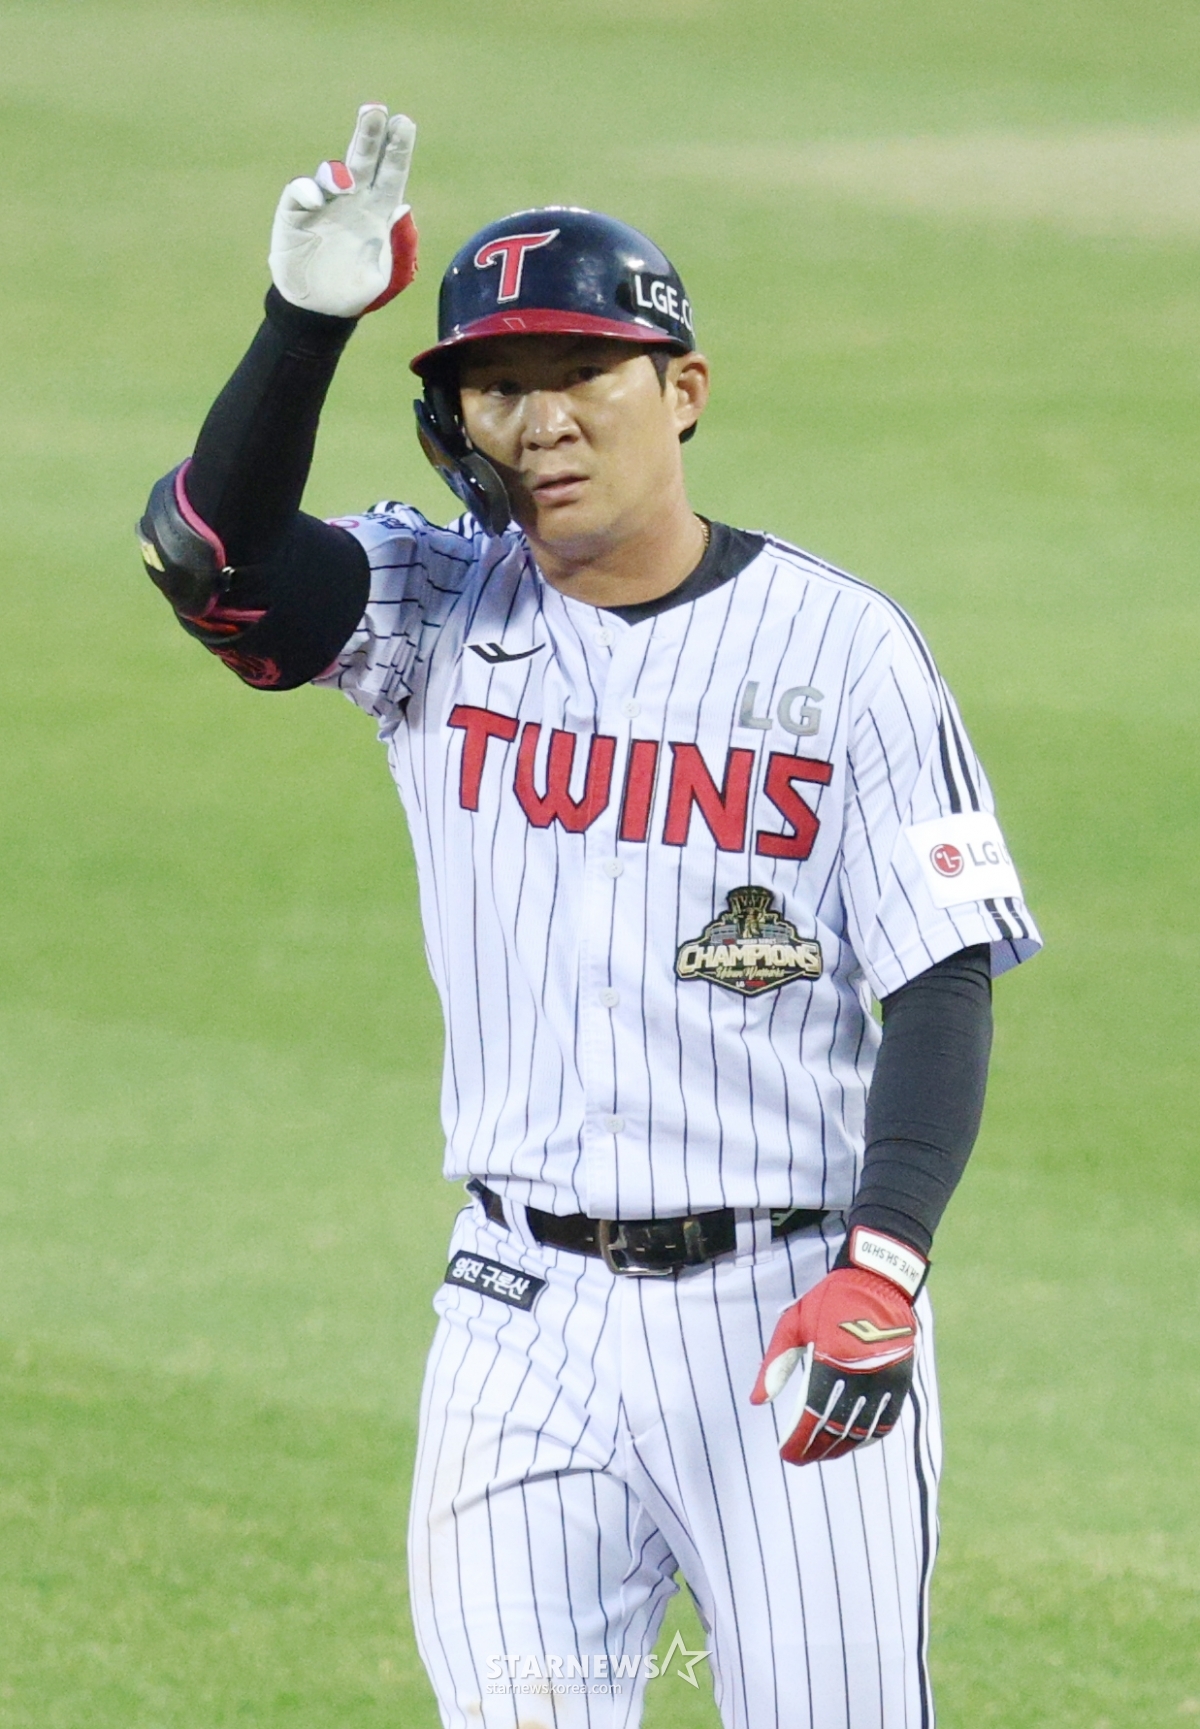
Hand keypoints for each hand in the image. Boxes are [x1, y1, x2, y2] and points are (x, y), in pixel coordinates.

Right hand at [268, 104, 417, 317]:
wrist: (318, 309)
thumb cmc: (354, 290)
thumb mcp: (381, 274)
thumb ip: (394, 246)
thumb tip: (399, 207)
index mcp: (377, 210)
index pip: (391, 173)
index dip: (397, 149)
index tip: (404, 123)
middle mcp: (352, 199)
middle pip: (363, 160)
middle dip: (369, 134)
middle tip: (375, 110)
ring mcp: (323, 203)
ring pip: (331, 173)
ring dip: (338, 169)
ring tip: (345, 179)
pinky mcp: (295, 214)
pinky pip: (300, 194)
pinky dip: (306, 191)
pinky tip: (315, 198)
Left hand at [751, 1231, 923, 1464]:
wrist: (876, 1279)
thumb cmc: (829, 1300)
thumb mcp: (794, 1324)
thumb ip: (775, 1364)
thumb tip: (757, 1401)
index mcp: (829, 1361)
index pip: (812, 1415)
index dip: (799, 1441)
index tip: (787, 1454)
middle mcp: (858, 1374)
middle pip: (836, 1428)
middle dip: (815, 1449)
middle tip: (800, 1459)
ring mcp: (883, 1379)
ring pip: (861, 1429)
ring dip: (840, 1448)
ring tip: (822, 1454)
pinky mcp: (899, 1379)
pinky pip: (886, 1420)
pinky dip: (869, 1436)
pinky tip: (853, 1441)